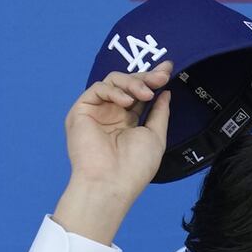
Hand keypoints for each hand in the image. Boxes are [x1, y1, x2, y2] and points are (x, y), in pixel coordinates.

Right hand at [53, 61, 173, 243]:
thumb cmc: (135, 166)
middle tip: (162, 76)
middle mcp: (112, 114)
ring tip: (145, 94)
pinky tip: (127, 102)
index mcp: (128, 121)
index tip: (169, 68)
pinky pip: (98, 89)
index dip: (153, 80)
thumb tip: (165, 93)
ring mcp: (97, 111)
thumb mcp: (155, 136)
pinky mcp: (82, 110)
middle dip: (146, 77)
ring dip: (133, 83)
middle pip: (128, 84)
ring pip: (113, 82)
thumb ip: (158, 113)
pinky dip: (114, 91)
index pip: (140, 94)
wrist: (111, 183)